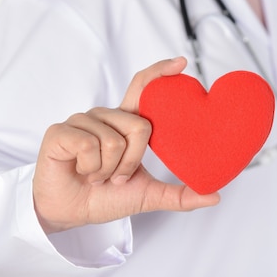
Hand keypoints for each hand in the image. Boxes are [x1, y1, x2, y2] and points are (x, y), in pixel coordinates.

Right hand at [33, 57, 219, 233]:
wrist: (70, 213)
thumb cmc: (106, 197)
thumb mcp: (148, 195)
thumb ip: (180, 195)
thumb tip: (215, 197)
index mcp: (126, 122)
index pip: (143, 88)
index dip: (160, 72)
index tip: (182, 63)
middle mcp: (106, 116)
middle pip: (141, 126)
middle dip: (132, 162)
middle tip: (117, 176)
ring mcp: (82, 121)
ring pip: (115, 141)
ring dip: (109, 170)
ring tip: (96, 175)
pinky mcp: (61, 131)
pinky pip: (89, 146)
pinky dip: (90, 169)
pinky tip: (81, 171)